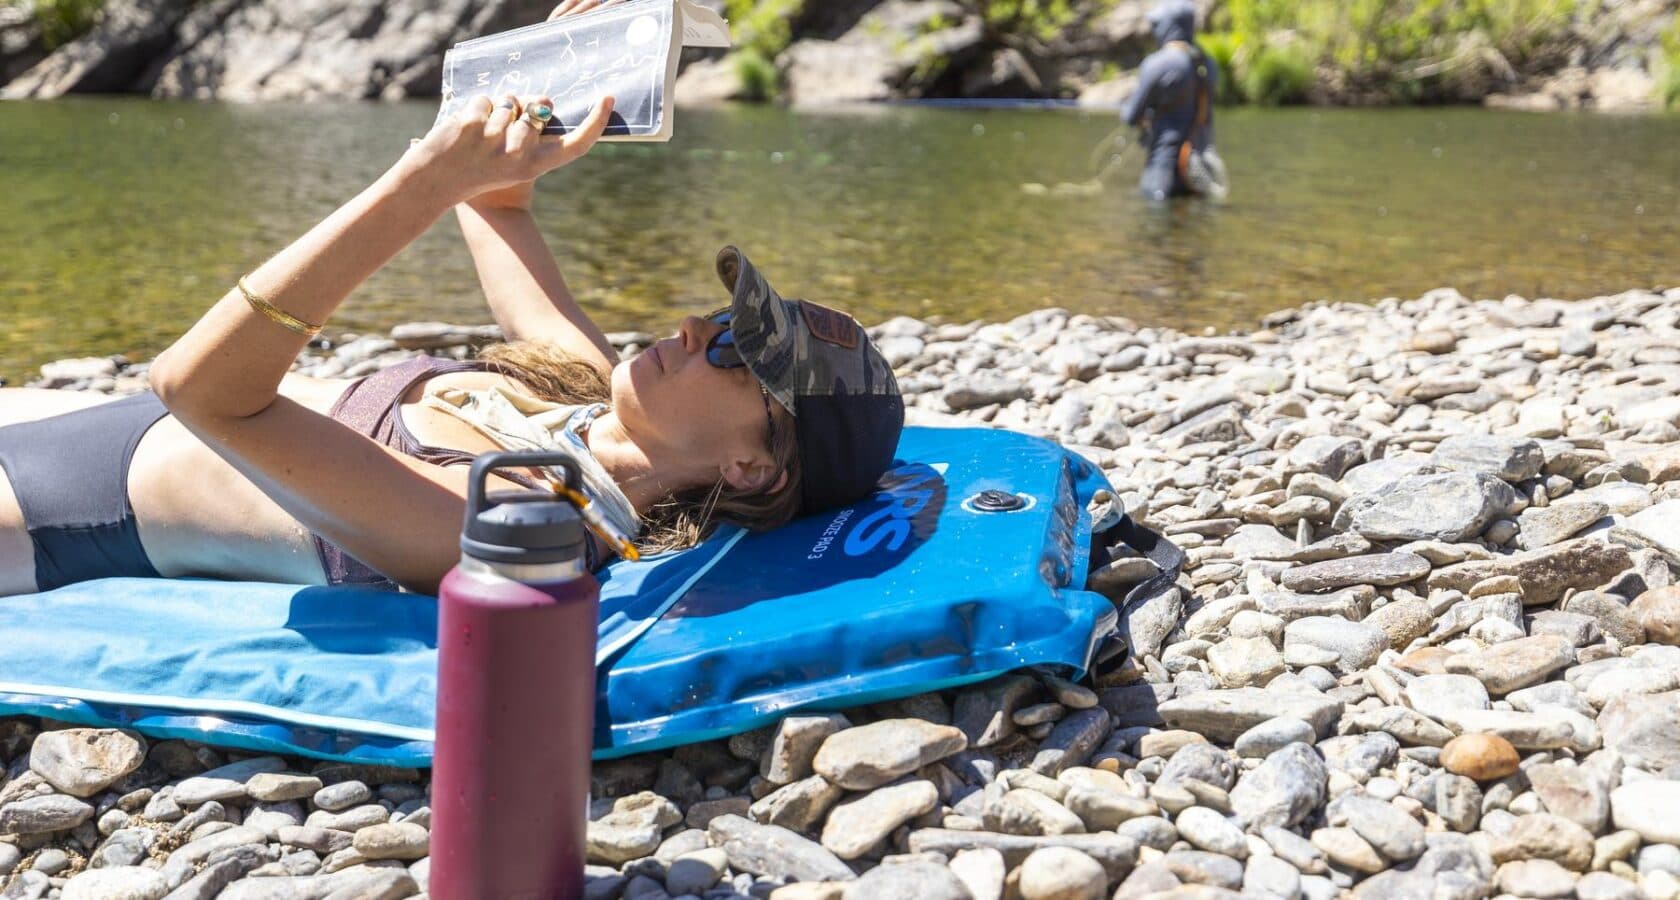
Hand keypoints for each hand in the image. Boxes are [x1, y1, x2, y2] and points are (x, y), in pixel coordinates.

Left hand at [402, 92, 615, 208]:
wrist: (436, 185)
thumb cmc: (476, 172)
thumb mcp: (511, 163)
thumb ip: (529, 135)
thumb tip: (543, 103)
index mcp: (533, 167)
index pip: (575, 144)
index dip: (596, 122)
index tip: (609, 98)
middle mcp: (518, 155)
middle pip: (538, 108)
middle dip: (523, 104)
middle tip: (502, 125)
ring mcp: (494, 140)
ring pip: (507, 101)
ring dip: (493, 108)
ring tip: (478, 134)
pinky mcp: (471, 126)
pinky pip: (482, 100)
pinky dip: (472, 109)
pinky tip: (462, 130)